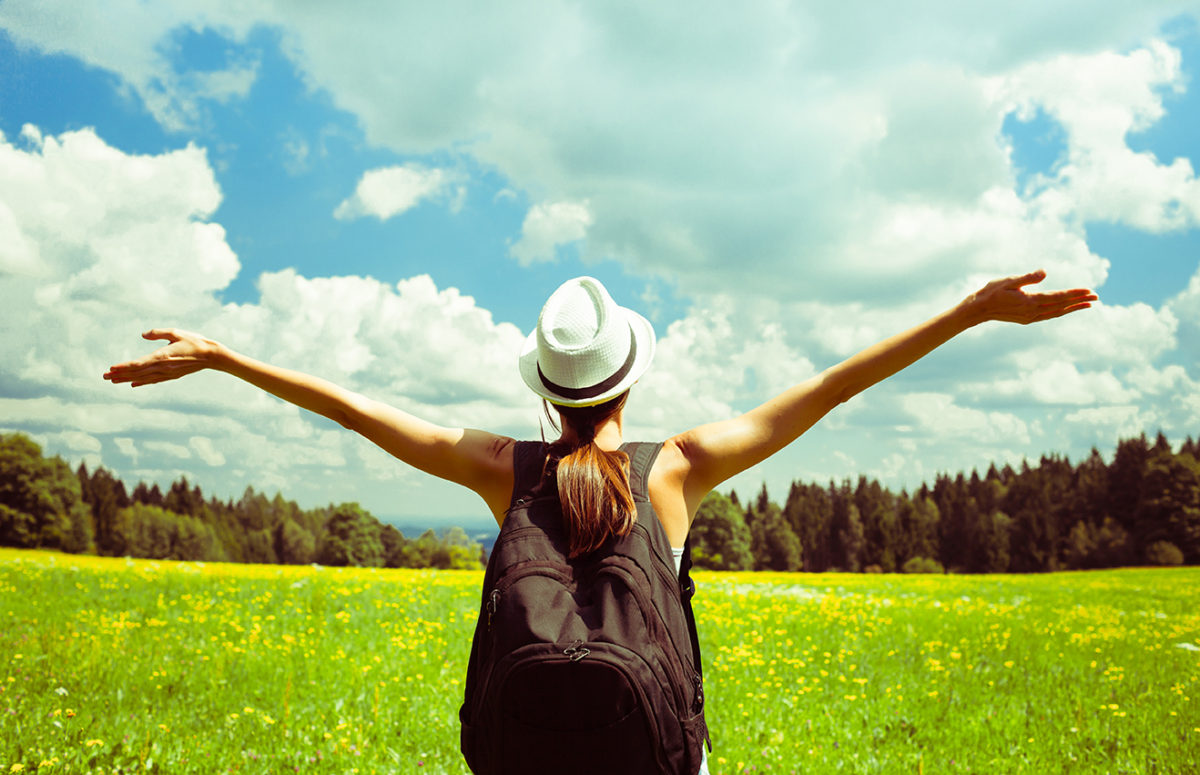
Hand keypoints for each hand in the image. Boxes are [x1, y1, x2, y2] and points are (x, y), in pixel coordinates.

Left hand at [103, 329, 221, 386]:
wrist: (211, 356)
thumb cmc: (194, 341)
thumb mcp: (176, 332)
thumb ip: (158, 333)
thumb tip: (143, 334)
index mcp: (162, 356)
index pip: (138, 364)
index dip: (123, 367)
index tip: (111, 368)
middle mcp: (163, 367)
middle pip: (137, 373)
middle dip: (120, 374)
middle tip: (104, 376)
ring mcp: (167, 373)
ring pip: (143, 378)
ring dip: (127, 379)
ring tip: (113, 380)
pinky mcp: (171, 375)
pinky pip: (153, 380)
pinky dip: (142, 382)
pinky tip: (133, 384)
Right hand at [964, 270, 1096, 324]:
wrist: (978, 310)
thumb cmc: (991, 292)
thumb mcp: (1009, 280)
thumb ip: (1027, 278)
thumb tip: (1044, 272)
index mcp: (1030, 301)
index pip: (1058, 297)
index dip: (1075, 293)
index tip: (1089, 290)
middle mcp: (1032, 311)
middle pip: (1061, 306)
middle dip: (1079, 301)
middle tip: (1096, 297)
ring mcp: (1030, 317)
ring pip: (1057, 313)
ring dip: (1073, 308)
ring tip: (1087, 304)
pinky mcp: (1027, 319)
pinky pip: (1049, 315)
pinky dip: (1061, 312)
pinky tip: (1066, 309)